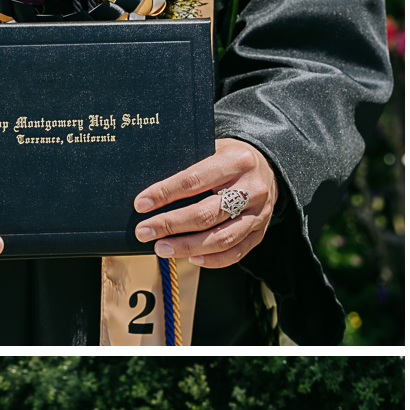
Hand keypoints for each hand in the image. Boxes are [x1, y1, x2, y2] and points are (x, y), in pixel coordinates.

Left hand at [133, 138, 278, 268]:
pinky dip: (212, 260)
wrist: (268, 167)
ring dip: (187, 247)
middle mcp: (251, 188)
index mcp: (236, 161)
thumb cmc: (230, 159)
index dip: (165, 194)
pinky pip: (236, 252)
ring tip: (161, 248)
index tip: (141, 204)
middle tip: (144, 231)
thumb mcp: (213, 148)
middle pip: (205, 214)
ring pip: (221, 238)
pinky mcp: (260, 232)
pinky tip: (191, 258)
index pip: (194, 180)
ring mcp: (258, 213)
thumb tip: (152, 193)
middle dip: (170, 225)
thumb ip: (189, 167)